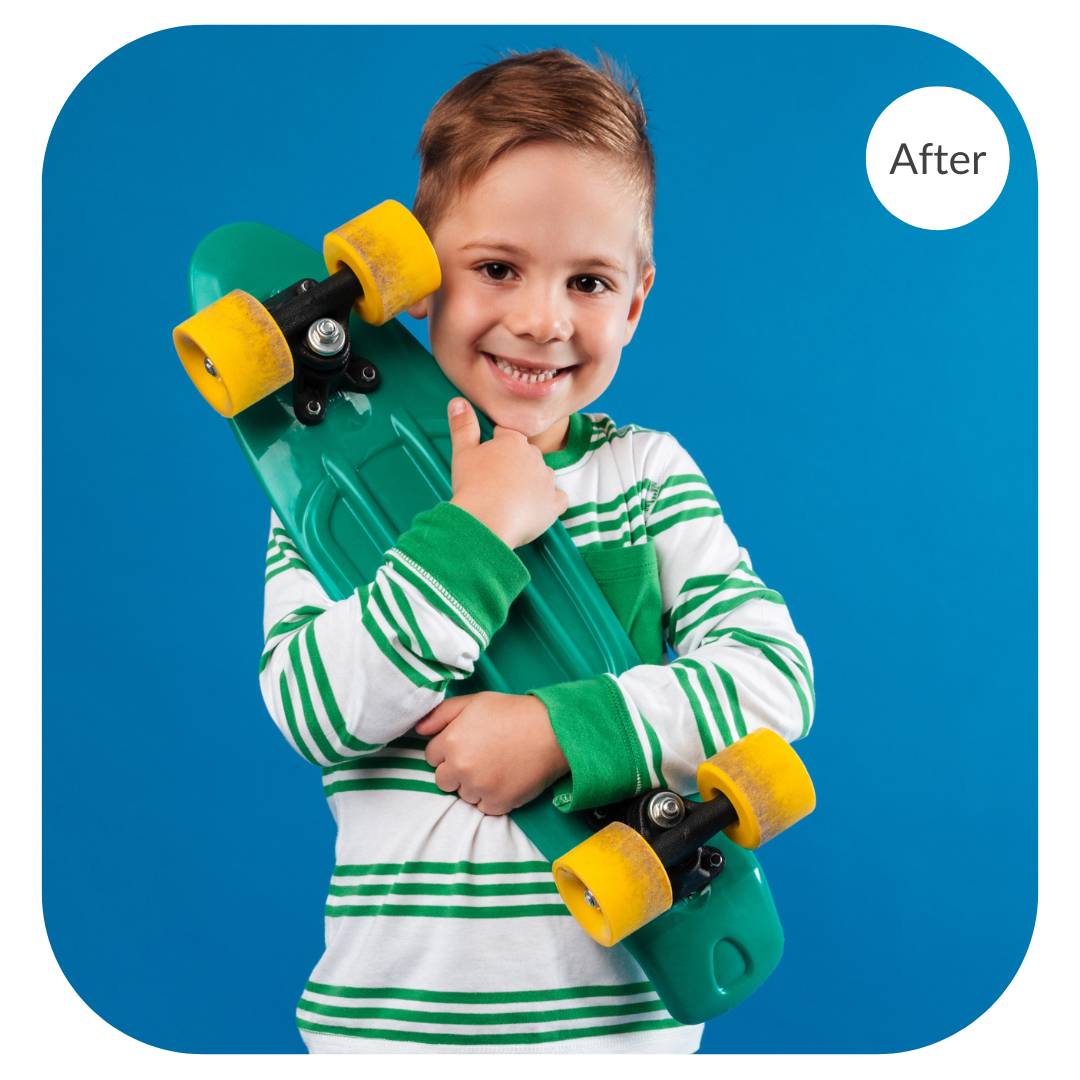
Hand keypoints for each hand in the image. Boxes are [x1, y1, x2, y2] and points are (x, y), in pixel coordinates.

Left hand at [416, 692, 569, 815]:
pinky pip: (482, 808)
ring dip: (473, 785)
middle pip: (442, 780)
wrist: (552, 731)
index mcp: (451, 740)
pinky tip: (504, 779)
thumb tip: (418, 729)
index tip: (467, 744)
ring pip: (462, 794)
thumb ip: (441, 714)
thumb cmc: (513, 712)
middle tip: (480, 757)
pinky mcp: (497, 803)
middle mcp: (460, 766)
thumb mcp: (475, 702)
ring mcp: (478, 787)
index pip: (431, 756)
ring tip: (496, 766)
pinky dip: (491, 797)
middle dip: (456, 770)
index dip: (448, 749)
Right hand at [447, 398, 567, 548]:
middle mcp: (535, 456)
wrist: (485, 521)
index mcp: (514, 441)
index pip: (508, 436)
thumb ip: (463, 426)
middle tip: (495, 483)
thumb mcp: (462, 452)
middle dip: (515, 465)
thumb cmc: (472, 486)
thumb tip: (458, 401)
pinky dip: (550, 503)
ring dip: (533, 483)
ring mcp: (547, 480)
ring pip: (543, 475)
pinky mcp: (554, 503)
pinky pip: (559, 499)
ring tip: (512, 498)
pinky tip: (536, 508)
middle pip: (527, 455)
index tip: (487, 464)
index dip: (496, 449)